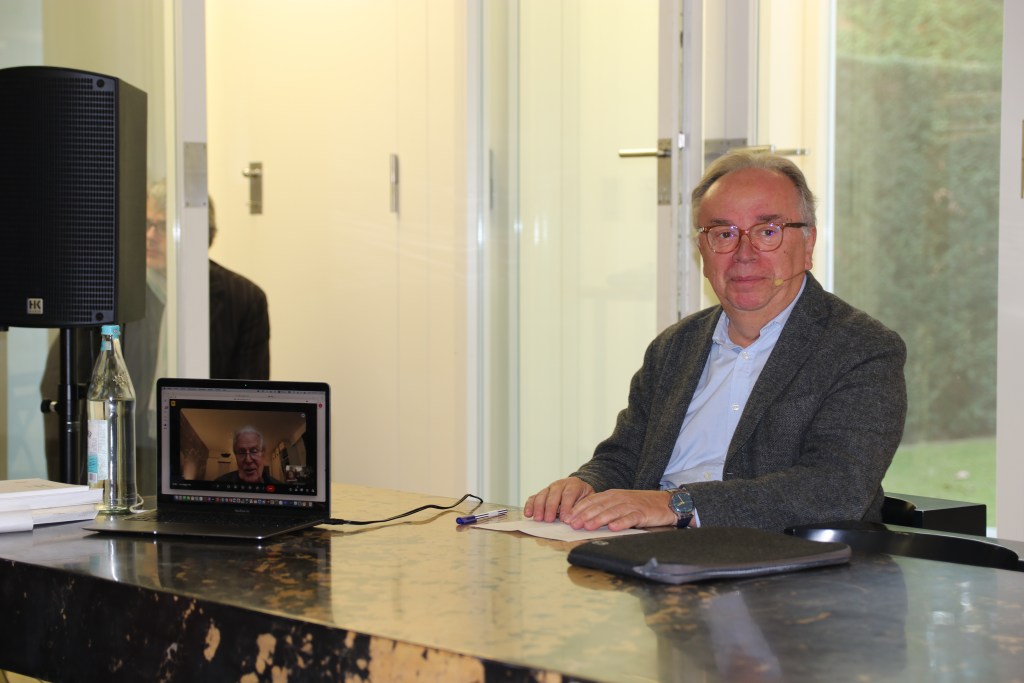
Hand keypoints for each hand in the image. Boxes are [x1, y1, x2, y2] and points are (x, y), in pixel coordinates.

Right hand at [523, 477, 594, 522]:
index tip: (564, 519)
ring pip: (542, 495)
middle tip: (548, 519)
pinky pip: (534, 497)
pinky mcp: (542, 493)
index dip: (566, 507)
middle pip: (553, 495)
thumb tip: (580, 519)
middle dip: (550, 508)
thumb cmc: (583, 496)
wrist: (578, 487)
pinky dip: (529, 505)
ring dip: (539, 507)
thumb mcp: (589, 499)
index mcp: (573, 485)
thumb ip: (584, 507)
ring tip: (538, 518)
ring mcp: (549, 488)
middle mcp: (560, 485)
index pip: (569, 494)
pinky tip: (528, 513)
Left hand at [560, 489, 676, 530]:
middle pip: (600, 506)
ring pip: (612, 512)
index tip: (568, 518)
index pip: (592, 501)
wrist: (665, 502)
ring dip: (599, 519)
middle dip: (585, 515)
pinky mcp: (642, 513)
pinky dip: (622, 523)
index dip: (579, 509)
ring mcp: (631, 505)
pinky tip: (613, 528)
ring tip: (588, 526)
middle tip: (573, 524)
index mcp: (612, 495)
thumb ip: (605, 508)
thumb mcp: (620, 503)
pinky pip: (631, 518)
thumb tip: (584, 519)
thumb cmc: (640, 505)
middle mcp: (620, 498)